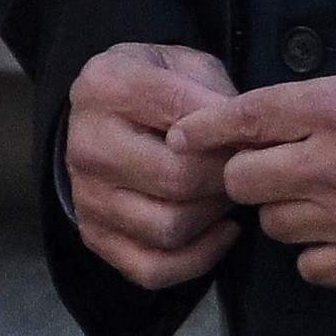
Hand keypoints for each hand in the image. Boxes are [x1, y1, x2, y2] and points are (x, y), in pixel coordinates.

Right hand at [60, 39, 241, 293]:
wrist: (109, 114)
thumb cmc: (161, 88)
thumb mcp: (188, 66)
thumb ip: (216, 94)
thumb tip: (245, 143)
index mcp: (106, 88)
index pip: (186, 120)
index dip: (230, 134)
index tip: (248, 136)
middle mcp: (86, 144)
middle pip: (179, 181)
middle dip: (226, 179)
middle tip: (242, 169)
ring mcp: (87, 196)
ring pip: (170, 228)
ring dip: (213, 216)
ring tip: (224, 193)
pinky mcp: (94, 235)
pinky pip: (154, 269)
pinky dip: (199, 258)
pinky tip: (219, 231)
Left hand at [181, 57, 335, 288]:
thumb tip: (292, 101)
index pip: (245, 116)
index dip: (206, 127)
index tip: (184, 136)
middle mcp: (332, 164)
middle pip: (244, 178)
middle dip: (249, 174)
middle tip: (272, 170)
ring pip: (273, 224)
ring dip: (286, 213)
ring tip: (319, 201)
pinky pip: (310, 266)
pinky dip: (318, 254)